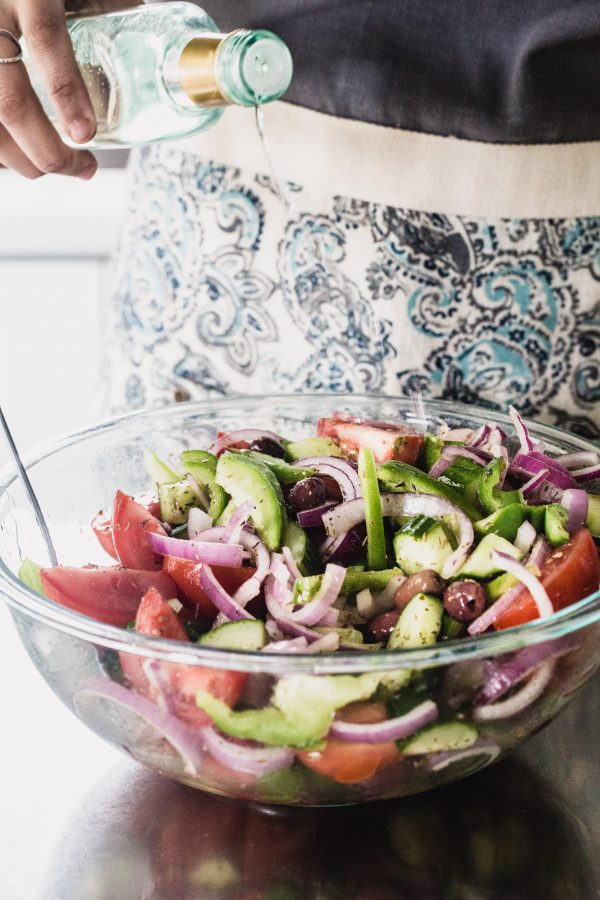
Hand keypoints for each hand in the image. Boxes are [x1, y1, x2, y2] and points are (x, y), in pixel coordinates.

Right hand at [0, 1, 117, 178]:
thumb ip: (97, 7)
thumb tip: (140, 36)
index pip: (45, 39)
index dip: (66, 92)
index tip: (86, 133)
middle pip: (11, 101)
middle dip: (48, 150)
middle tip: (84, 168)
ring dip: (24, 158)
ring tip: (60, 167)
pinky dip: (5, 147)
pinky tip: (25, 158)